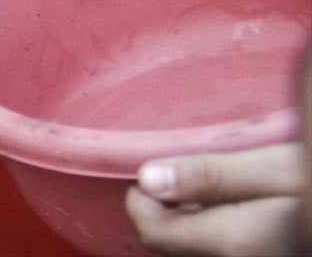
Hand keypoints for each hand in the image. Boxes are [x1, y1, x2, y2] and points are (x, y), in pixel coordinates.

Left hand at [126, 142, 307, 256]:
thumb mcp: (276, 169)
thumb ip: (211, 176)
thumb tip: (148, 178)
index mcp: (232, 243)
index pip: (151, 231)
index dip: (140, 198)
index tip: (150, 168)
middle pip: (171, 241)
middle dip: (167, 206)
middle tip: (185, 170)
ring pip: (193, 245)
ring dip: (191, 217)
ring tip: (217, 186)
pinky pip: (219, 248)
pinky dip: (214, 227)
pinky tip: (238, 205)